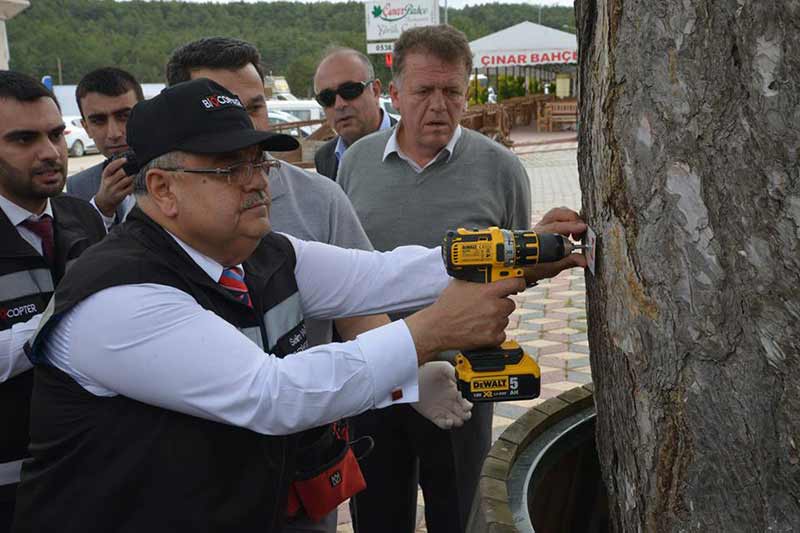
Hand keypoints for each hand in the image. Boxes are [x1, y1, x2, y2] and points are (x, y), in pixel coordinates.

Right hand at [95, 157, 133, 216]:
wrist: (104, 200)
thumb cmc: (108, 186)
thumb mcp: (107, 177)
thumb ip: (114, 170)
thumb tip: (126, 161)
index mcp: (105, 176)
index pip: (110, 167)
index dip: (118, 162)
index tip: (125, 159)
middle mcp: (108, 182)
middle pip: (121, 173)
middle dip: (130, 169)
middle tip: (135, 167)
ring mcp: (114, 189)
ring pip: (127, 180)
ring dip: (133, 176)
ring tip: (136, 173)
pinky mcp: (120, 196)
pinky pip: (130, 188)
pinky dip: (134, 184)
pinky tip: (135, 182)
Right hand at [405, 277, 522, 364]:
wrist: (437, 328)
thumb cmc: (446, 307)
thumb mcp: (460, 284)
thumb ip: (477, 278)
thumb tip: (485, 274)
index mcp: (488, 292)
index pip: (515, 283)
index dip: (518, 283)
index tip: (518, 285)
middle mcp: (494, 307)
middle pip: (510, 304)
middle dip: (501, 304)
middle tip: (488, 305)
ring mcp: (494, 324)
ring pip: (505, 319)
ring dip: (497, 318)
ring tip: (480, 318)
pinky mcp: (492, 338)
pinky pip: (501, 334)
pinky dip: (494, 333)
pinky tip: (482, 329)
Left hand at [411, 361, 472, 429]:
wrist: (410, 378)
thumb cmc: (424, 370)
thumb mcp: (442, 367)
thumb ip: (454, 372)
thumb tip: (464, 379)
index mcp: (454, 390)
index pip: (467, 401)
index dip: (468, 403)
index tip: (466, 403)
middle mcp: (450, 401)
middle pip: (465, 413)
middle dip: (467, 414)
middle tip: (464, 411)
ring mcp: (442, 409)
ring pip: (457, 420)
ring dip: (459, 420)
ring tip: (456, 416)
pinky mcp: (434, 415)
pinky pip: (444, 424)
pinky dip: (448, 424)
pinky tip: (448, 420)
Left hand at [526, 207, 588, 283]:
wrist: (526, 268)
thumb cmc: (536, 266)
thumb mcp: (553, 267)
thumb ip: (569, 262)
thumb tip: (583, 260)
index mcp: (539, 238)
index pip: (555, 227)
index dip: (571, 226)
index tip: (582, 228)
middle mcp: (540, 229)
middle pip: (556, 214)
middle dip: (573, 219)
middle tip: (581, 231)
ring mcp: (542, 225)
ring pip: (557, 212)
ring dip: (570, 217)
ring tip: (577, 230)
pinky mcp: (547, 224)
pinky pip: (557, 215)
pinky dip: (568, 218)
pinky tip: (572, 229)